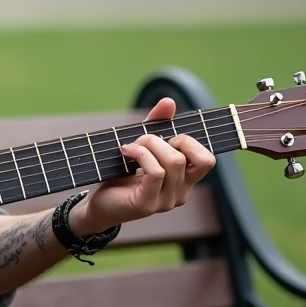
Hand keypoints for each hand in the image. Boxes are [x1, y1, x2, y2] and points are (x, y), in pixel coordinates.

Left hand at [70, 98, 215, 235]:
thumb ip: (156, 124)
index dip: (189, 142)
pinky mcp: (148, 204)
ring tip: (130, 147)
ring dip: (149, 144)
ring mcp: (166, 202)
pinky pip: (156, 172)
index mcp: (184, 180)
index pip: (207, 160)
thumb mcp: (142, 145)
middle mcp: (181, 193)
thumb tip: (169, 102)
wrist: (98, 202)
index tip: (163, 139)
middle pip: (194, 157)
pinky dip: (140, 154)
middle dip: (167, 139)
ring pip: (174, 161)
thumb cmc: (121, 173)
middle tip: (141, 141)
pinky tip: (125, 152)